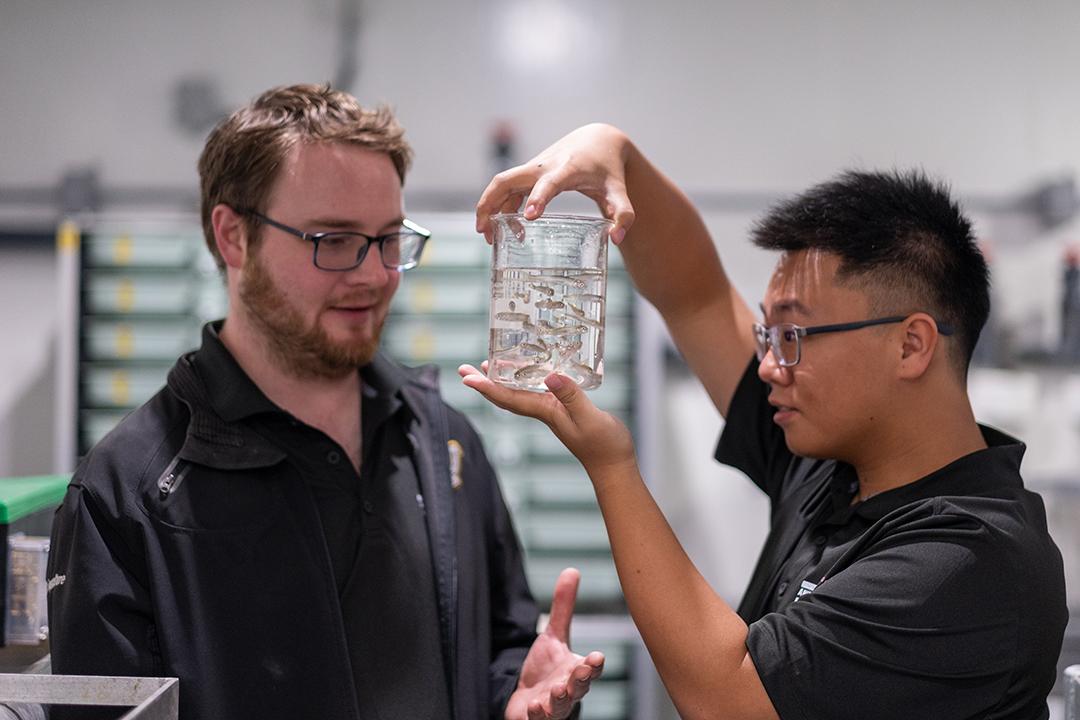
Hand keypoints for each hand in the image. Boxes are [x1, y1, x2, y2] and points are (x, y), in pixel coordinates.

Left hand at [458, 364, 635, 475]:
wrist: (613, 465)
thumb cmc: (604, 445)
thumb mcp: (589, 417)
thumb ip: (572, 397)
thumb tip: (550, 377)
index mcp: (545, 411)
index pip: (509, 398)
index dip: (487, 387)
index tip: (467, 377)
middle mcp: (543, 411)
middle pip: (506, 395)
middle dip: (484, 383)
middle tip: (464, 369)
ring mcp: (551, 412)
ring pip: (517, 394)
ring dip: (499, 381)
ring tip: (487, 366)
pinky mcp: (561, 411)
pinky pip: (534, 393)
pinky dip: (523, 382)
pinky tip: (527, 373)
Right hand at [475, 123, 635, 245]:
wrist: (596, 141)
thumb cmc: (607, 169)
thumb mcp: (619, 192)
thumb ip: (623, 215)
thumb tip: (616, 240)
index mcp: (567, 169)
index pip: (549, 182)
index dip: (538, 197)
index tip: (530, 217)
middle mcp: (544, 166)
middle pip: (507, 180)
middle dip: (491, 203)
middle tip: (484, 231)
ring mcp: (533, 168)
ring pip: (501, 184)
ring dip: (489, 207)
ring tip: (489, 237)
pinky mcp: (528, 173)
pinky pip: (507, 188)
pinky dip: (499, 206)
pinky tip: (504, 229)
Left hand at [504, 568, 604, 719]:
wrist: (526, 699)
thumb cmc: (546, 670)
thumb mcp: (553, 636)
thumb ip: (562, 607)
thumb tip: (572, 570)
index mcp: (576, 671)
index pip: (590, 668)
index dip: (594, 663)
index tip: (597, 655)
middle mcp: (568, 691)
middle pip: (579, 688)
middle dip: (581, 680)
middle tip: (581, 672)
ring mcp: (552, 708)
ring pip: (560, 707)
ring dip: (560, 700)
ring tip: (557, 691)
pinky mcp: (535, 719)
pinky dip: (537, 716)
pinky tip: (534, 707)